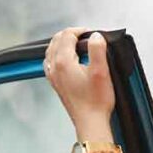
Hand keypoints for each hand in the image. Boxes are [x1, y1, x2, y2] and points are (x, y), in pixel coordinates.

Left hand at [44, 27, 116, 141]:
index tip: (92, 33)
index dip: (80, 30)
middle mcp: (54, 68)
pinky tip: (66, 59)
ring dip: (62, 43)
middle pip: (56, 40)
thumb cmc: (96, 101)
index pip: (67, 35)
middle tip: (85, 36)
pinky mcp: (56, 84)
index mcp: (63, 62)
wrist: (90, 122)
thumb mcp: (101, 71)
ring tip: (76, 43)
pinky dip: (57, 55)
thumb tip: (95, 36)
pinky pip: (50, 62)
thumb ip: (97, 49)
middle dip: (70, 34)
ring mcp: (53, 76)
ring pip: (51, 50)